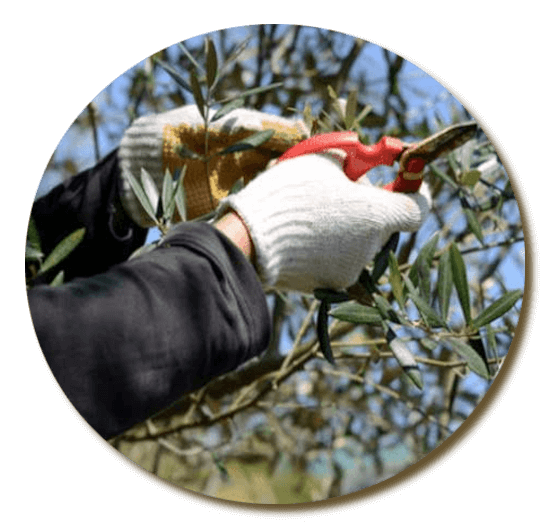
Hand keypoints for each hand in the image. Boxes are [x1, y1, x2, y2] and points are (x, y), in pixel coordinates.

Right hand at [216, 153, 431, 293]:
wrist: (250, 242)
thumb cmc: (288, 195)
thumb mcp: (322, 162)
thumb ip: (350, 165)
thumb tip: (355, 170)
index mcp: (377, 216)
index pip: (418, 208)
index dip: (414, 192)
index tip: (400, 182)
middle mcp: (370, 248)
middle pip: (383, 225)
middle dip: (367, 207)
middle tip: (339, 191)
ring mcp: (350, 271)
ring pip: (358, 242)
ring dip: (345, 227)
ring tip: (310, 215)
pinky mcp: (329, 285)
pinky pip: (337, 260)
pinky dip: (327, 247)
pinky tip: (302, 237)